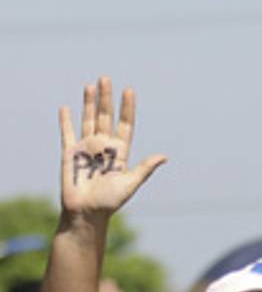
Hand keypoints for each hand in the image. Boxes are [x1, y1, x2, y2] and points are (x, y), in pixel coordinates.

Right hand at [58, 77, 166, 220]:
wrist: (86, 213)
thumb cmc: (111, 202)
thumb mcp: (131, 183)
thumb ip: (145, 168)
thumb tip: (165, 156)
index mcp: (120, 152)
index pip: (125, 124)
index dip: (127, 108)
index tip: (129, 90)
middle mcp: (104, 147)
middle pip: (106, 117)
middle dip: (106, 98)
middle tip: (106, 78)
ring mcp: (87, 148)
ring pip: (89, 120)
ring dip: (89, 103)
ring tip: (91, 85)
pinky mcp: (70, 153)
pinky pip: (67, 133)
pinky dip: (65, 121)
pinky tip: (66, 108)